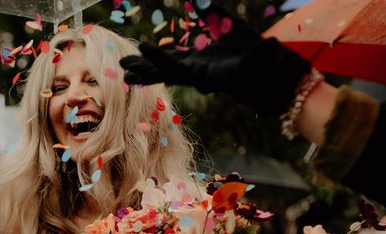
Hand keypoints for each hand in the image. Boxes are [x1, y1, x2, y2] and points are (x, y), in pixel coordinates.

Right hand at [119, 3, 309, 114]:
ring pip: (163, 72)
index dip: (152, 57)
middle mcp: (194, 70)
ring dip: (144, 69)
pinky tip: (145, 51)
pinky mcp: (200, 75)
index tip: (136, 54)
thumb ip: (209, 12)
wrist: (264, 64)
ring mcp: (195, 74)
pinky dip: (159, 58)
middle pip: (161, 70)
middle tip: (121, 71)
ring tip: (124, 70)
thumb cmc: (250, 47)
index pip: (169, 58)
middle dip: (142, 70)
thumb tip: (197, 0)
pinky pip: (175, 66)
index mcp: (198, 60)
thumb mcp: (225, 23)